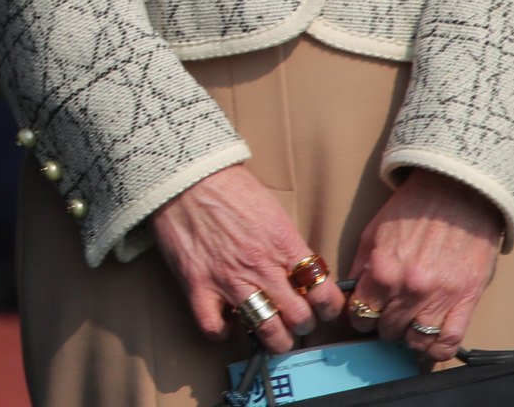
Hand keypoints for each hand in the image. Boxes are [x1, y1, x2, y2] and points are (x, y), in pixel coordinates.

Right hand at [150, 164, 346, 352]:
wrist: (185, 176)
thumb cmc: (227, 186)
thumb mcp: (272, 210)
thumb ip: (288, 243)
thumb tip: (300, 269)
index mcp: (283, 245)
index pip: (323, 293)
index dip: (328, 307)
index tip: (323, 308)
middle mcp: (261, 266)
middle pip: (300, 319)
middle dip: (303, 325)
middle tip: (297, 320)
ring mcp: (229, 279)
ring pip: (267, 330)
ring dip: (274, 338)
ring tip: (272, 332)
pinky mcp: (198, 284)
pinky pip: (213, 327)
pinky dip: (221, 331)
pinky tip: (225, 321)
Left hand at [347, 169, 503, 362]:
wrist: (457, 194)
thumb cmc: (413, 209)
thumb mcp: (373, 232)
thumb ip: (360, 267)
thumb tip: (351, 294)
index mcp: (382, 270)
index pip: (362, 315)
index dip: (360, 317)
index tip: (365, 315)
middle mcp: (410, 288)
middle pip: (388, 331)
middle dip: (384, 326)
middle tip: (389, 317)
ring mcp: (440, 298)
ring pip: (417, 341)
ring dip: (409, 339)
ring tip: (408, 328)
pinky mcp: (467, 301)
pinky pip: (449, 342)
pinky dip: (437, 350)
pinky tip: (430, 345)